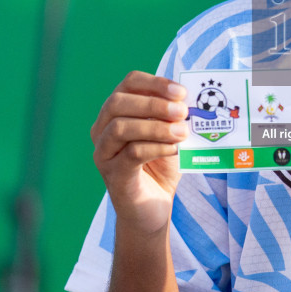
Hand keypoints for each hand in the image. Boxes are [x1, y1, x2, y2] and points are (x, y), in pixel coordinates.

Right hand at [89, 71, 189, 234]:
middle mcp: (102, 130)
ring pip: (120, 127)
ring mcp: (104, 153)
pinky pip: (131, 154)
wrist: (153, 208)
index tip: (180, 92)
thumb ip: (174, 116)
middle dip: (153, 103)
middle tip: (182, 111)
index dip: (154, 83)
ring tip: (182, 132)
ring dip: (156, 126)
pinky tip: (174, 149)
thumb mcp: (170, 134)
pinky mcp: (113, 176)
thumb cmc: (161, 166)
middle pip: (118, 102)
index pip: (128, 84)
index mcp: (116, 113)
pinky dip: (156, 147)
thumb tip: (187, 99)